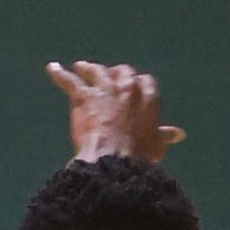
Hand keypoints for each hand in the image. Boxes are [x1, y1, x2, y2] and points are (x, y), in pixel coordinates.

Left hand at [47, 60, 185, 163]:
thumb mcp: (156, 146)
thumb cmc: (138, 158)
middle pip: (121, 72)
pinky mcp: (84, 97)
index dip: (137, 84)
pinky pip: (70, 82)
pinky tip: (52, 68)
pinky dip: (60, 74)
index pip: (144, 82)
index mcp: (148, 97)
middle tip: (108, 75)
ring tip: (82, 67)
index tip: (133, 87)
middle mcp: (127, 87)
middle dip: (115, 73)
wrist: (113, 163)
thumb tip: (177, 134)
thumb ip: (164, 135)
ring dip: (89, 68)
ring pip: (96, 72)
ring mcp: (105, 89)